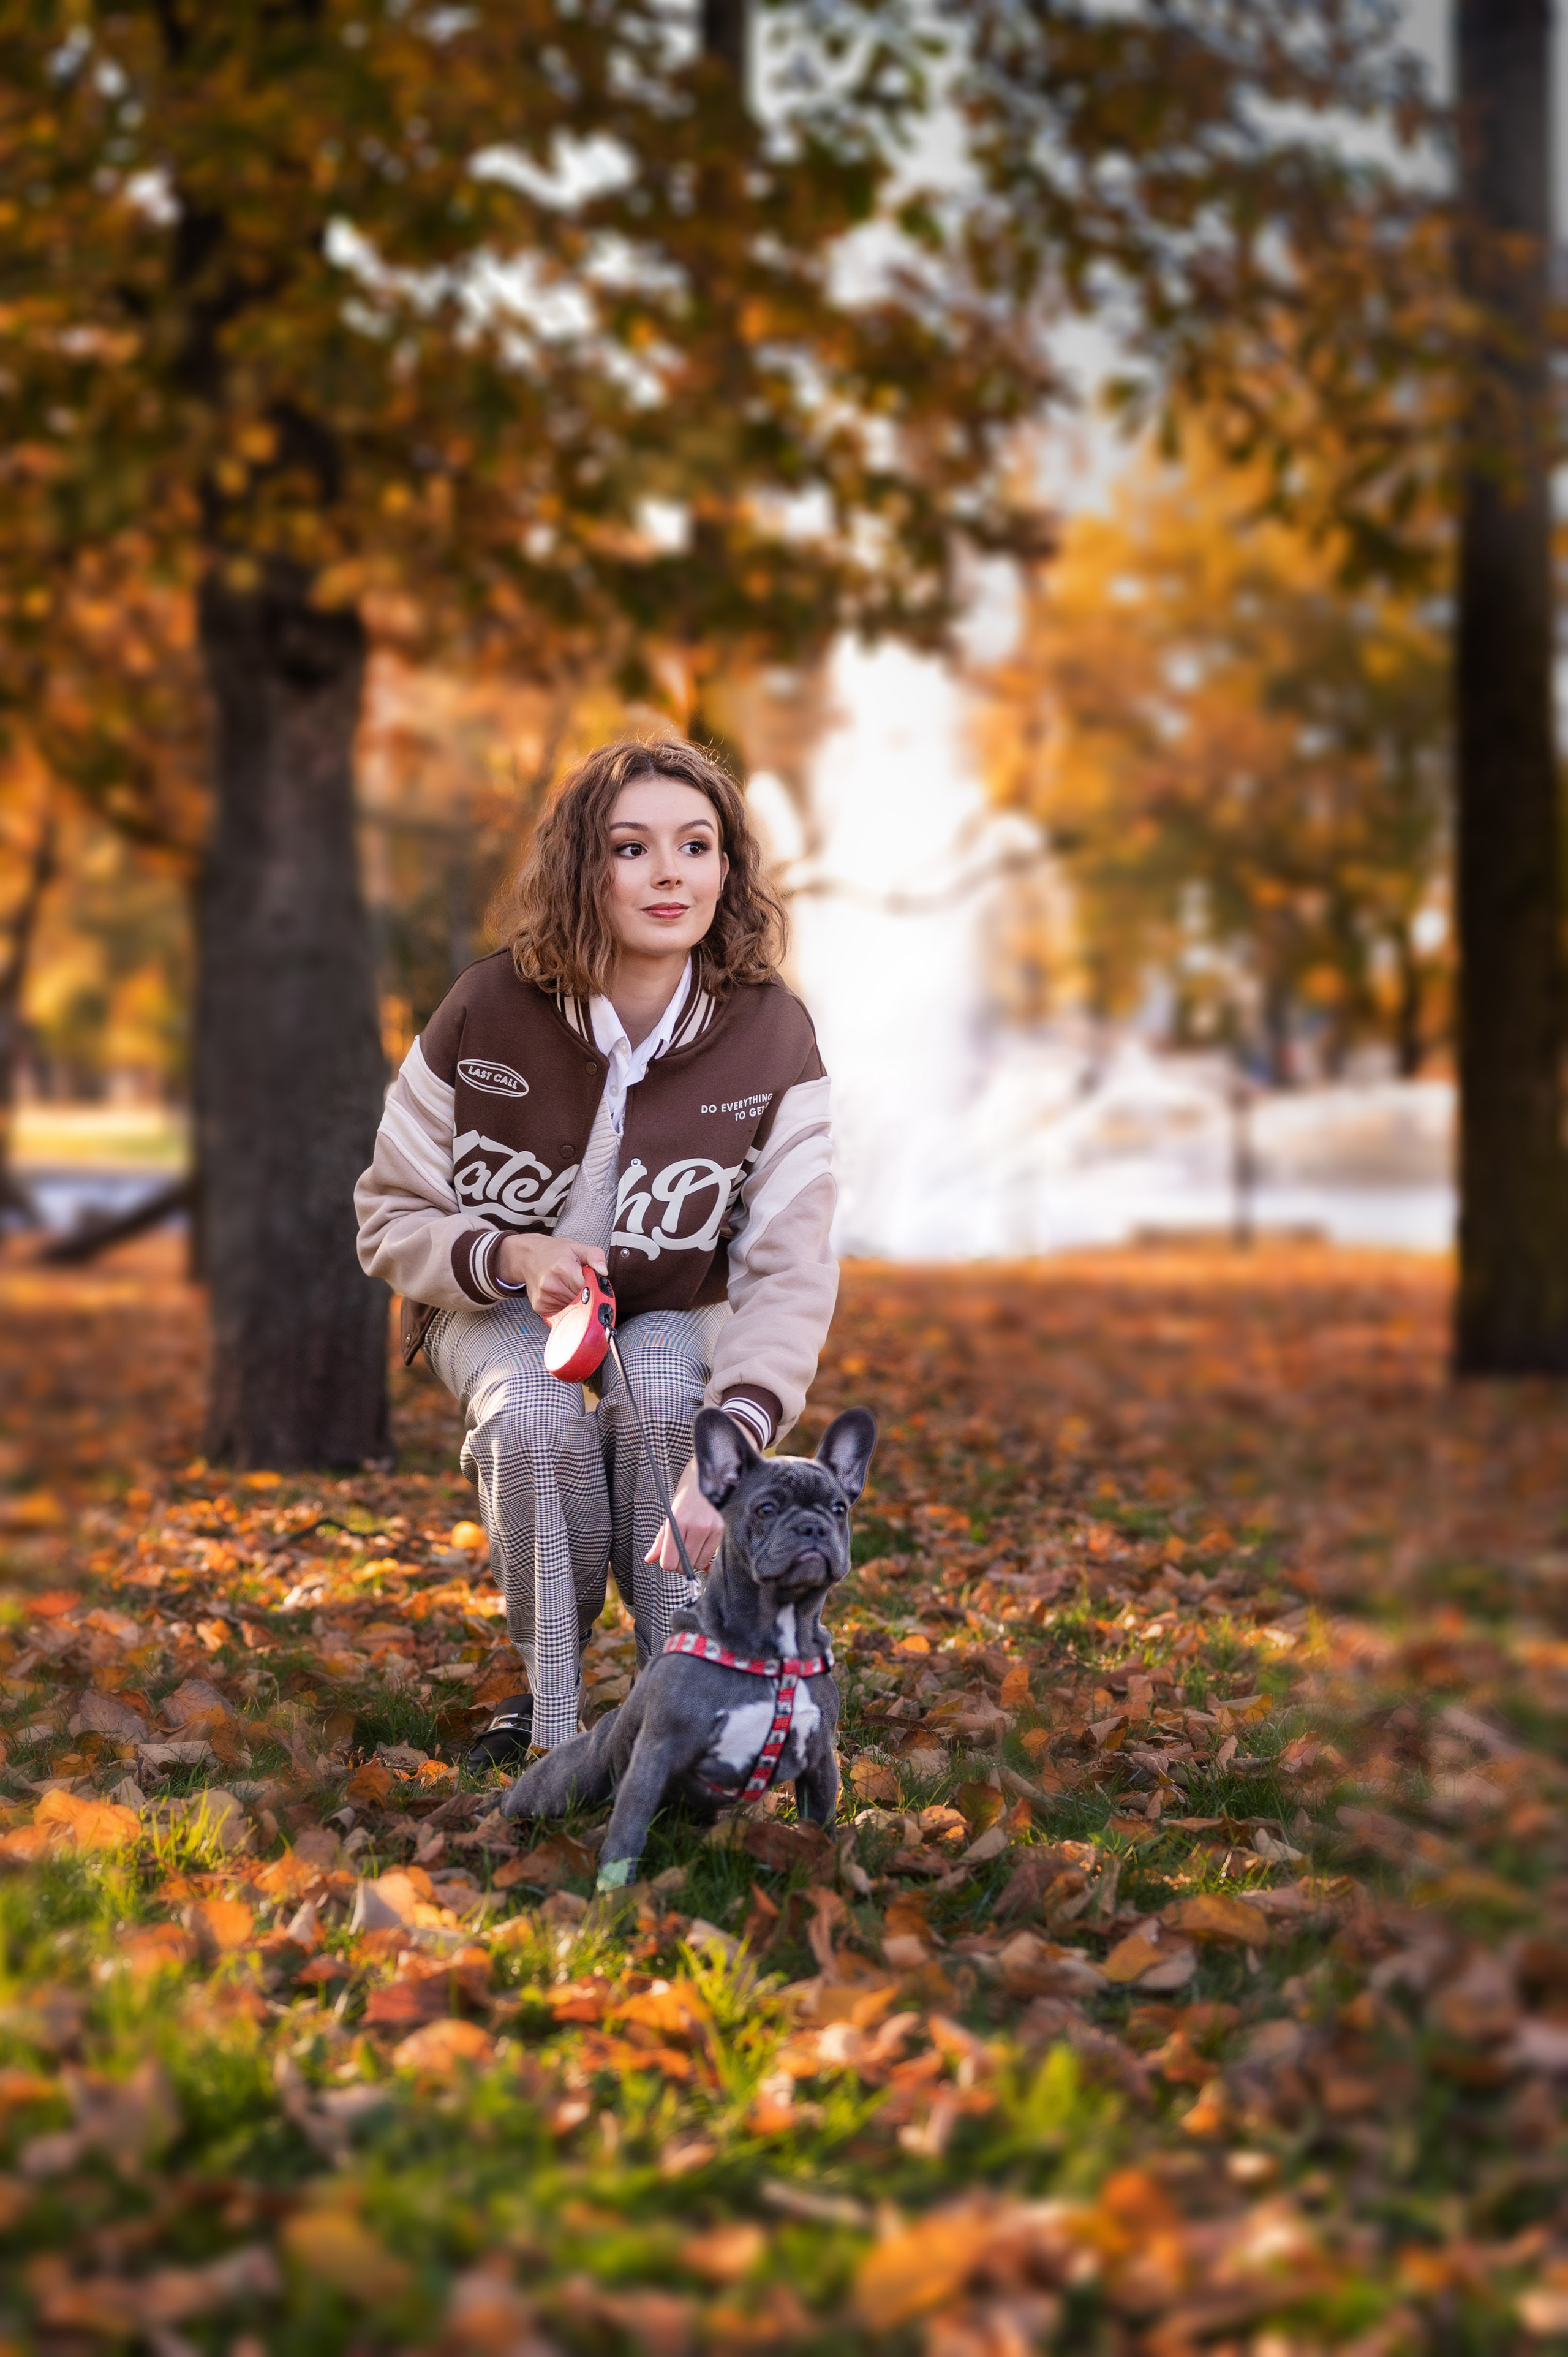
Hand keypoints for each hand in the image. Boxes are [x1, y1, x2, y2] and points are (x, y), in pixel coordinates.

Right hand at [495, 1232, 606, 1317]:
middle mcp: (551, 1284)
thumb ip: (595, 1256)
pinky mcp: (539, 1306)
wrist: (528, 1256)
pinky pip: (560, 1312)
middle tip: (575, 1281)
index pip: (589, 1289)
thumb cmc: (554, 1252)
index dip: (593, 1287)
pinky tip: (558, 1292)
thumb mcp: (577, 1247)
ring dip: (573, 1300)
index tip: (589, 1281)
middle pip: (580, 1300)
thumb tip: (603, 1271)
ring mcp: (544, 1297)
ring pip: (572, 1308)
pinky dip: (563, 1305)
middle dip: (583, 1294)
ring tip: (565, 1285)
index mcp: (563, 1268)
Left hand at [645, 1452, 723, 1577]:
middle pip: (684, 1565)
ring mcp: (710, 1528)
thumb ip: (660, 1540)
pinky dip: (704, 1559)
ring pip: (698, 1563)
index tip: (668, 1558)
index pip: (670, 1561)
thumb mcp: (668, 1516)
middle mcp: (695, 1526)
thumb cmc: (683, 1499)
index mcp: (677, 1521)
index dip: (667, 1563)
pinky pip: (711, 1557)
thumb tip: (649, 1559)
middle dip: (679, 1564)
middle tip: (678, 1554)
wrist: (704, 1481)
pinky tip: (700, 1551)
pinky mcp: (720, 1529)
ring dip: (692, 1562)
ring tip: (690, 1551)